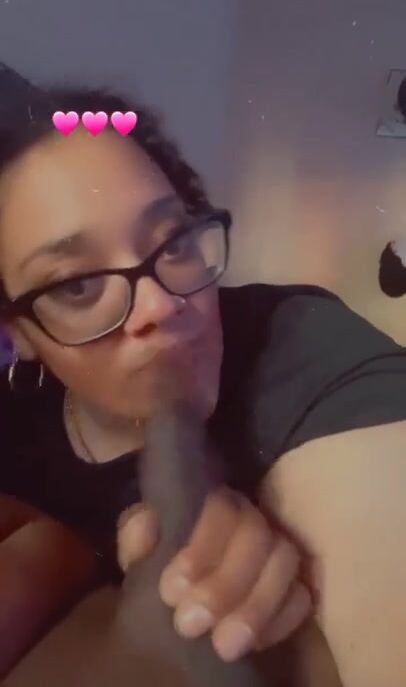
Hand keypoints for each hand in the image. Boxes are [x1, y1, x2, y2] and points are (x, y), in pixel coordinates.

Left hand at [116, 487, 311, 661]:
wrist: (185, 611)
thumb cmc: (165, 575)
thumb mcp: (142, 558)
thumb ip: (138, 539)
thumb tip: (147, 522)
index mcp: (214, 504)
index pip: (221, 508)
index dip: (200, 548)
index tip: (172, 591)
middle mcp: (253, 517)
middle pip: (257, 535)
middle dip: (225, 583)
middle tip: (189, 625)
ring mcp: (280, 549)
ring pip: (285, 561)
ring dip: (255, 605)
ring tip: (223, 646)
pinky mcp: (299, 583)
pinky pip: (302, 596)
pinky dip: (280, 619)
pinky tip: (254, 644)